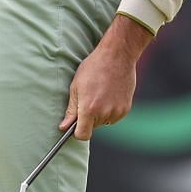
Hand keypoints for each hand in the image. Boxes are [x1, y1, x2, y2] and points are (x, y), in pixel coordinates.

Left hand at [61, 15, 152, 140]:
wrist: (117, 56)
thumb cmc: (93, 68)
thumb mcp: (76, 87)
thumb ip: (71, 110)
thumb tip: (64, 127)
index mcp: (89, 109)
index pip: (82, 135)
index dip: (77, 132)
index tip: (76, 125)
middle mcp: (104, 114)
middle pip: (93, 127)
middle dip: (89, 118)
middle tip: (89, 98)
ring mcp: (117, 112)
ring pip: (104, 122)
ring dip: (100, 114)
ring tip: (100, 93)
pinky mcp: (126, 108)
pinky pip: (114, 116)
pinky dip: (111, 110)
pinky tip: (110, 94)